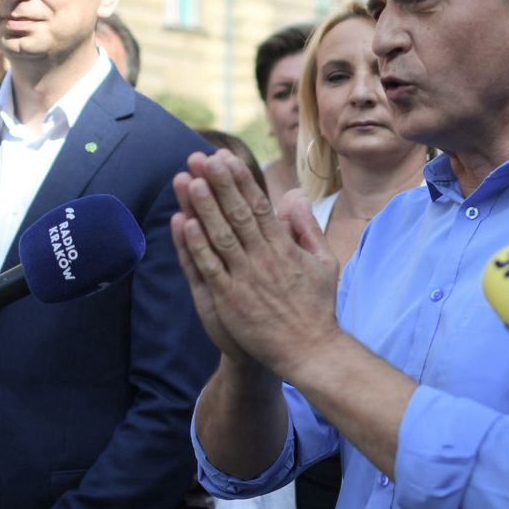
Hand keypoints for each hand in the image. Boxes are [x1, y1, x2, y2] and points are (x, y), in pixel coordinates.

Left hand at [171, 150, 340, 376]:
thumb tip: (294, 195)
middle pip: (238, 214)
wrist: (310, 350)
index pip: (260, 206)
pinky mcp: (230, 300)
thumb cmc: (317, 306)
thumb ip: (307, 227)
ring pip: (220, 236)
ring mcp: (245, 279)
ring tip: (189, 180)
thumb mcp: (324, 262)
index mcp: (285, 248)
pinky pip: (210, 268)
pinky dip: (197, 246)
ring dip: (204, 207)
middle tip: (203, 158)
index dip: (241, 181)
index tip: (227, 159)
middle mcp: (264, 259)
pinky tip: (185, 224)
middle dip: (220, 184)